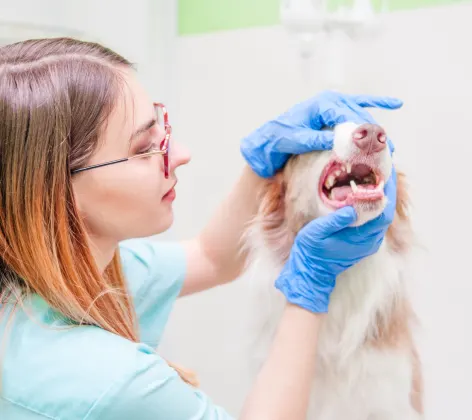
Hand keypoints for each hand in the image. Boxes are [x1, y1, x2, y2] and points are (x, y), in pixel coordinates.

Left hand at [240, 90, 401, 177]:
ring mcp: (334, 104)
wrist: (269, 139)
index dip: (362, 132)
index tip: (373, 147)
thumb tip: (339, 142)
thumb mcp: (296, 140)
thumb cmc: (280, 138)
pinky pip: (360, 104)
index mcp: (322, 104)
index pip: (348, 116)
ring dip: (375, 130)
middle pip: (359, 116)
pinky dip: (377, 103)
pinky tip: (396, 103)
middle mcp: (330, 101)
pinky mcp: (335, 111)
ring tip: (390, 147)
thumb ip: (316, 139)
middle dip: (373, 134)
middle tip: (387, 152)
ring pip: (361, 115)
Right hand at [275, 168, 396, 312]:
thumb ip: (335, 221)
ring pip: (381, 215)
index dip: (388, 191)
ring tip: (376, 177)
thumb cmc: (311, 251)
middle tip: (383, 169)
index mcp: (361, 238)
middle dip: (387, 189)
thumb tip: (353, 207)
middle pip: (387, 211)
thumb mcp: (317, 233)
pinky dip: (374, 205)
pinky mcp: (363, 242)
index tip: (387, 173)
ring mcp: (367, 242)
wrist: (310, 272)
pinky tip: (367, 193)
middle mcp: (370, 241)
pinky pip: (374, 220)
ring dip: (382, 196)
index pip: (384, 212)